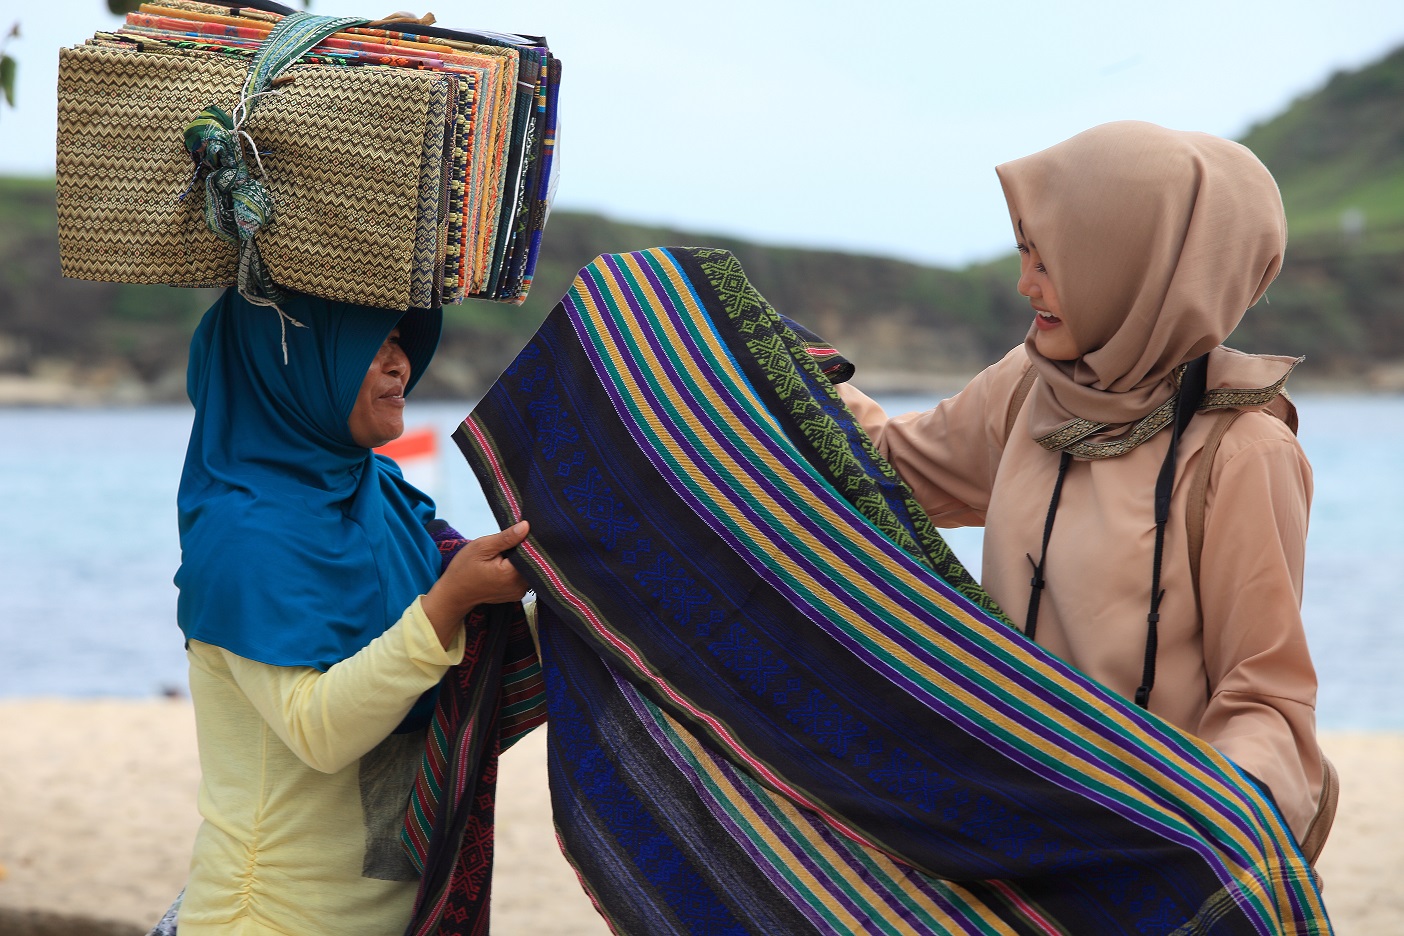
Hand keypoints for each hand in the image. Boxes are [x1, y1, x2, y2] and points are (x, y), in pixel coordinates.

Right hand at [421, 521, 530, 646]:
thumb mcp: (482, 547)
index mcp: (512, 574)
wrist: (454, 593)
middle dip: (524, 549)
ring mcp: (519, 592)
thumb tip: (526, 526)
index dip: (527, 540)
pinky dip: (518, 568)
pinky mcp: (516, 594)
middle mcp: (520, 586)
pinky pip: (524, 577)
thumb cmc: (464, 568)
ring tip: (507, 551)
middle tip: (510, 540)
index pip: (531, 552)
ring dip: (521, 559)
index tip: (521, 530)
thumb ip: (506, 538)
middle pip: (532, 562)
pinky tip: (506, 562)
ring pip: (529, 569)